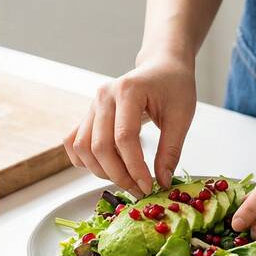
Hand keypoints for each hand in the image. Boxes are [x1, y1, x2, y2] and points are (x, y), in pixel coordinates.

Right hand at [63, 56, 196, 200]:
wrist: (161, 66)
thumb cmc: (173, 86)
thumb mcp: (181, 116)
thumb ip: (171, 150)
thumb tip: (162, 181)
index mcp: (128, 90)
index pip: (124, 137)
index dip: (135, 167)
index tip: (149, 186)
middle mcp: (104, 96)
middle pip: (99, 146)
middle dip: (118, 174)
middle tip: (139, 189)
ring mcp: (92, 104)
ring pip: (83, 147)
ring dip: (101, 171)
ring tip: (126, 180)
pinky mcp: (89, 114)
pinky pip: (75, 142)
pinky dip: (85, 161)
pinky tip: (107, 168)